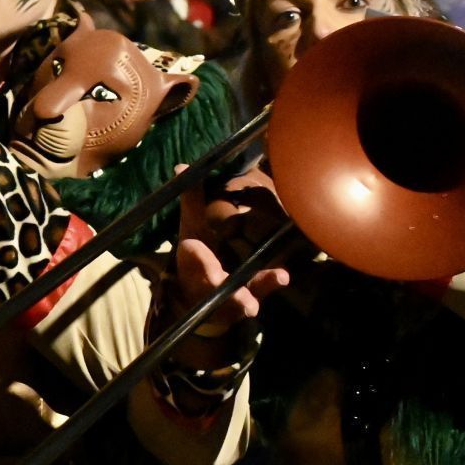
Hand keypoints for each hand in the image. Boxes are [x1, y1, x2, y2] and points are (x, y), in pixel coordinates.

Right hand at [170, 164, 290, 330]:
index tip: (191, 247)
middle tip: (217, 278)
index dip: (195, 255)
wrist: (196, 297)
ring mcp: (228, 293)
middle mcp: (209, 279)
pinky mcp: (248, 298)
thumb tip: (182, 165)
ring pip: (235, 295)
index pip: (192, 257)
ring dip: (243, 297)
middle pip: (211, 281)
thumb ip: (191, 200)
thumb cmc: (199, 253)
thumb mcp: (192, 226)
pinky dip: (268, 284)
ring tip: (254, 300)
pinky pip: (259, 292)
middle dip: (214, 279)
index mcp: (193, 259)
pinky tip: (282, 276)